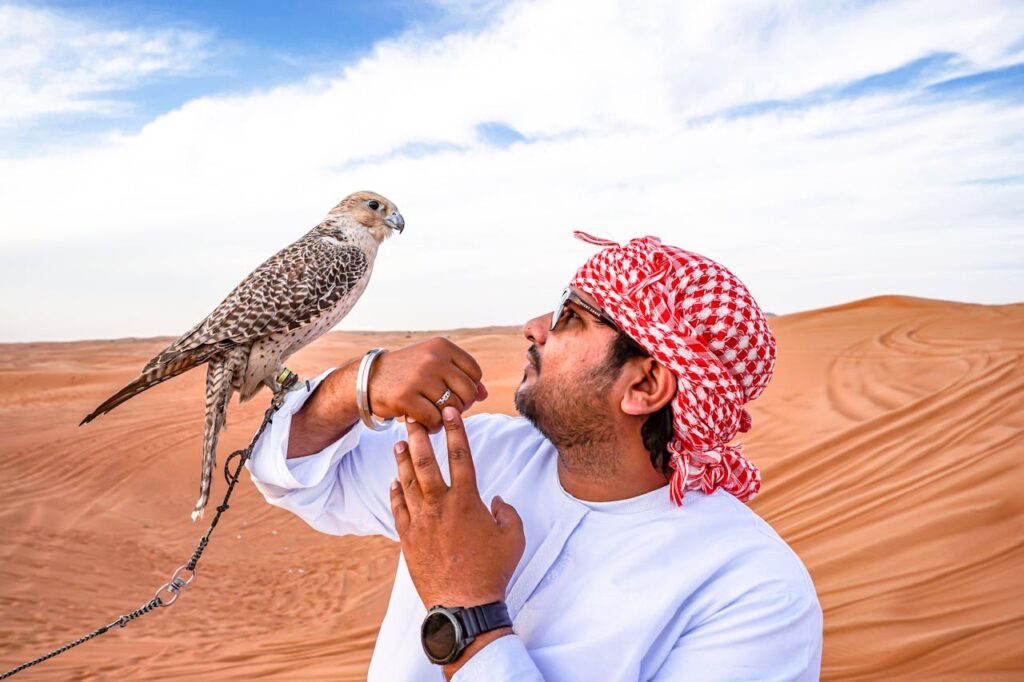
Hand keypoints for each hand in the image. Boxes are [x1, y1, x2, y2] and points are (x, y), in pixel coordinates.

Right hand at [372, 338, 487, 432]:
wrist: (367, 378)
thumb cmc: (407, 373)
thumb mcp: (434, 364)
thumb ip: (461, 377)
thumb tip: (484, 394)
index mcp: (442, 346)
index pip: (475, 373)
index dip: (468, 388)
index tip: (453, 393)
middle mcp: (433, 358)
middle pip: (468, 392)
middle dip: (460, 405)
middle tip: (444, 408)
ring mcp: (419, 377)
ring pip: (452, 409)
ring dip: (444, 418)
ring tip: (432, 413)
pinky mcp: (406, 397)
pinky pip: (434, 420)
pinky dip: (432, 427)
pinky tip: (422, 421)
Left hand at [389, 406, 524, 607]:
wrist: (464, 604)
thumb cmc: (493, 571)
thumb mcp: (513, 537)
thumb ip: (507, 512)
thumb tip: (498, 500)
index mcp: (467, 501)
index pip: (462, 456)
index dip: (456, 430)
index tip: (450, 411)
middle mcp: (440, 505)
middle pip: (426, 462)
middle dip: (419, 436)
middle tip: (412, 417)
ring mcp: (421, 521)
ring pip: (408, 482)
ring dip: (403, 460)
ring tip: (400, 442)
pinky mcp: (408, 539)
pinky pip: (398, 509)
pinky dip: (395, 493)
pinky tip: (393, 482)